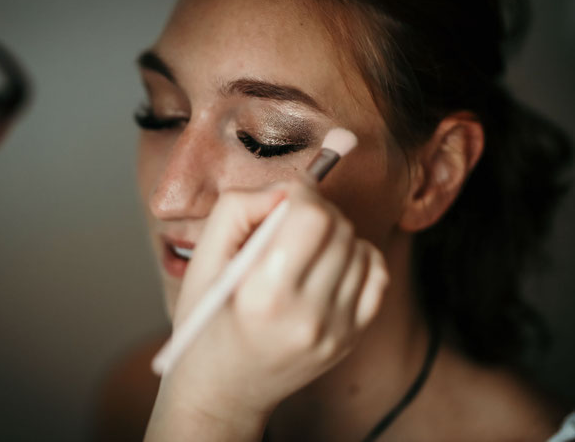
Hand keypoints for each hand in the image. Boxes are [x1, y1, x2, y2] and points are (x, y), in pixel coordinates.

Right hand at [147, 178, 388, 438]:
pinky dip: (356, 256)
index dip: (299, 194)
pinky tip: (328, 265)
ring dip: (334, 234)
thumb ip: (236, 210)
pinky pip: (376, 274)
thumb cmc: (208, 320)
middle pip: (339, 227)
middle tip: (289, 223)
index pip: (312, 218)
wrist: (225, 387)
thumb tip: (285, 190)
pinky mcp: (351, 336)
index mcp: (263, 297)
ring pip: (359, 246)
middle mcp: (308, 317)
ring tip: (302, 250)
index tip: (282, 201)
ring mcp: (336, 331)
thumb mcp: (202, 261)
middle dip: (315, 211)